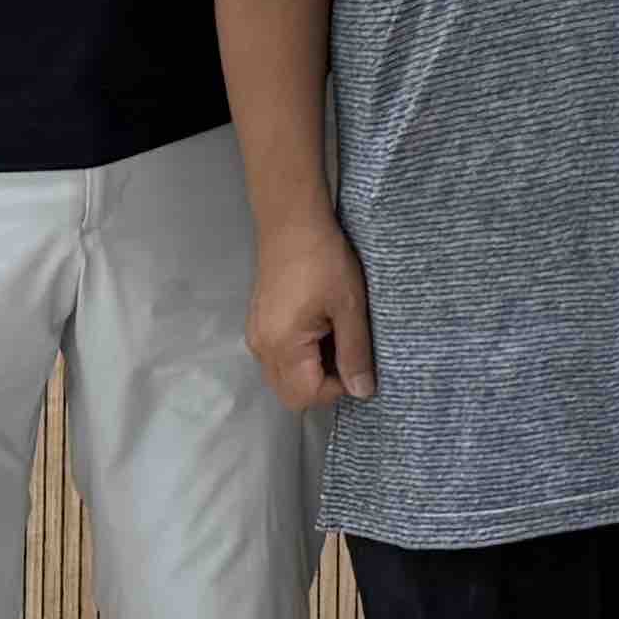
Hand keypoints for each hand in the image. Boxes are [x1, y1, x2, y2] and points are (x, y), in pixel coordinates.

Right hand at [246, 215, 378, 411]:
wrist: (292, 222)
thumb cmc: (325, 260)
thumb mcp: (350, 306)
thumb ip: (355, 352)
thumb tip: (362, 392)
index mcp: (281, 347)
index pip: (305, 396)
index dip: (336, 389)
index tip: (357, 363)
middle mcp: (261, 349)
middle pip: (290, 393)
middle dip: (322, 384)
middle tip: (347, 352)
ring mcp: (255, 336)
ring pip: (283, 376)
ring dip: (311, 370)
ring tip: (336, 336)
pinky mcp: (258, 324)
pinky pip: (278, 357)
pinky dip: (300, 355)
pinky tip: (320, 327)